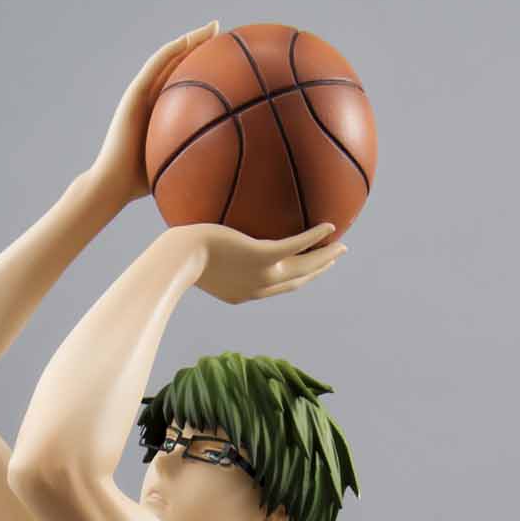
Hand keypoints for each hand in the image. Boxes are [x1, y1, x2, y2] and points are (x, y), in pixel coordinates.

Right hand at [88, 22, 219, 210]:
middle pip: (181, 65)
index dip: (207, 69)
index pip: (187, 84)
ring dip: (191, 40)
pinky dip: (171, 51)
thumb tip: (231, 170)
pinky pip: (154, 67)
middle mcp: (153, 98)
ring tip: (214, 27)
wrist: (113, 184)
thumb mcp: (179, 168)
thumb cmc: (143, 184)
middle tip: (225, 34)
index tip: (230, 61)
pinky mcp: (133, 95)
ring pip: (169, 58)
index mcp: (163, 112)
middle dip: (202, 47)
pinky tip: (188, 39)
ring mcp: (142, 94)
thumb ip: (198, 162)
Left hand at [190, 219, 345, 304]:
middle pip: (296, 281)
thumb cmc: (178, 257)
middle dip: (317, 271)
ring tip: (341, 248)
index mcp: (245, 293)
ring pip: (302, 268)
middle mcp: (258, 288)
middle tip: (333, 260)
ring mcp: (262, 274)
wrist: (179, 260)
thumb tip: (201, 236)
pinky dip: (314, 238)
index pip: (275, 288)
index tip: (308, 272)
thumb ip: (205, 252)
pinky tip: (329, 227)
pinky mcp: (262, 256)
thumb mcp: (194, 258)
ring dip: (324, 258)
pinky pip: (295, 246)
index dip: (296, 280)